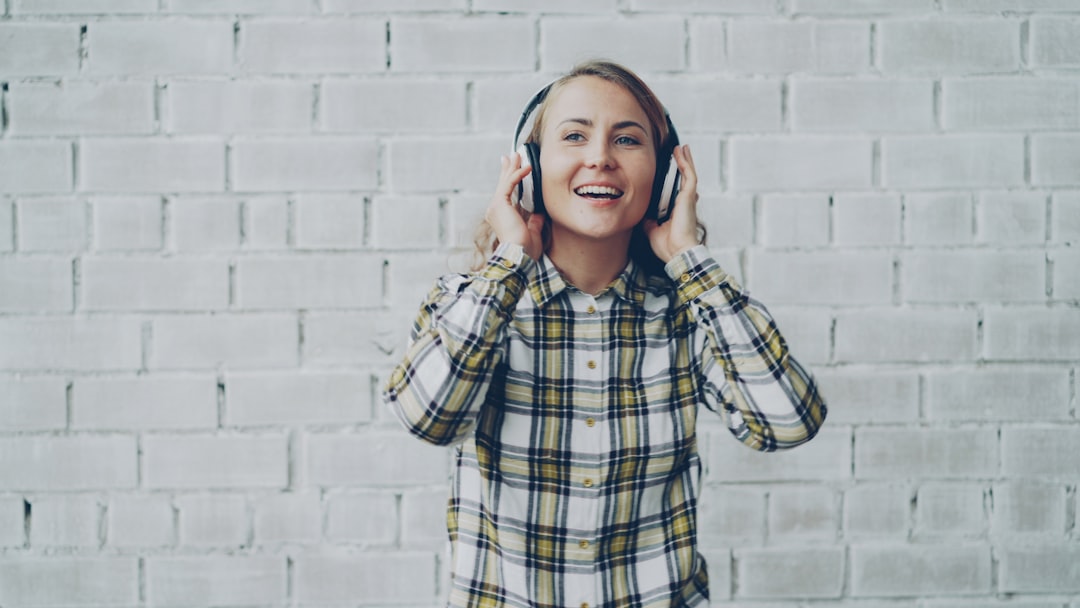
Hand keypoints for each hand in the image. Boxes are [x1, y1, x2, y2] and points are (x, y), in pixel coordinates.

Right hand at [485, 153, 545, 260]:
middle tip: (512, 156)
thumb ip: (534, 222)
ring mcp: (496, 206)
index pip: (504, 193)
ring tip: (518, 155)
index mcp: (500, 216)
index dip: (508, 179)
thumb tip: (538, 214)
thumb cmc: (525, 250)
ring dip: (512, 167)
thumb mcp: (533, 233)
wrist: (519, 255)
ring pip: (505, 181)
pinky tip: (527, 167)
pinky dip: (518, 174)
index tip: (514, 168)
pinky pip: (509, 184)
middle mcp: (495, 210)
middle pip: (503, 184)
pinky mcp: (500, 204)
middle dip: (508, 168)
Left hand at [642, 144, 700, 262]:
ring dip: (685, 160)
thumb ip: (648, 220)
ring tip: (682, 148)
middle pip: (685, 179)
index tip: (672, 170)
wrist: (677, 252)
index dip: (677, 180)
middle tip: (679, 153)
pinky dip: (685, 163)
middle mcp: (685, 203)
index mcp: (677, 210)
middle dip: (682, 165)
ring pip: (688, 174)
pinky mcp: (689, 197)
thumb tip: (641, 214)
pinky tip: (681, 152)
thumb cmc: (667, 246)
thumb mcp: (651, 230)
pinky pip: (689, 175)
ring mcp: (688, 199)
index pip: (678, 191)